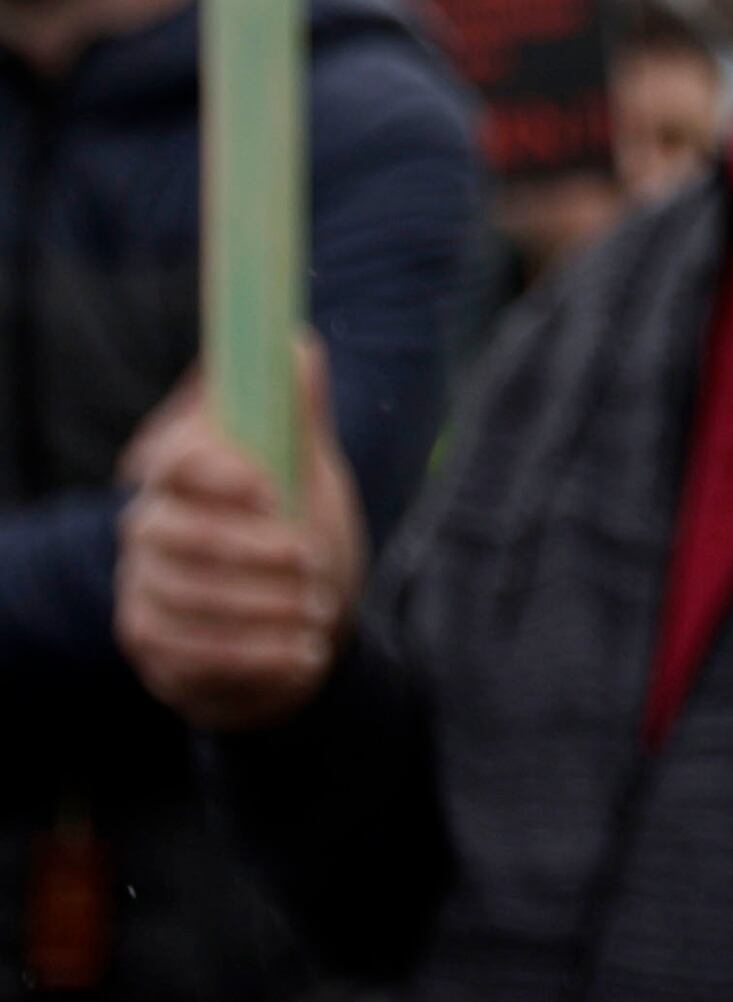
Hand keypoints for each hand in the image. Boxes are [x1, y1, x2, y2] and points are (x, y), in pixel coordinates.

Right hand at [115, 342, 367, 731]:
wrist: (299, 620)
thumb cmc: (302, 531)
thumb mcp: (310, 474)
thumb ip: (300, 416)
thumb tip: (296, 344)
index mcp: (182, 477)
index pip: (175, 461)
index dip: (218, 472)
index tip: (270, 489)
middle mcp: (148, 530)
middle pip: (182, 538)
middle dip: (257, 554)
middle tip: (316, 563)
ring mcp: (143, 592)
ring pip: (190, 601)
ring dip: (265, 609)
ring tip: (320, 612)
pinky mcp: (154, 649)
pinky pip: (194, 657)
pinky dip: (258, 657)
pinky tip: (305, 654)